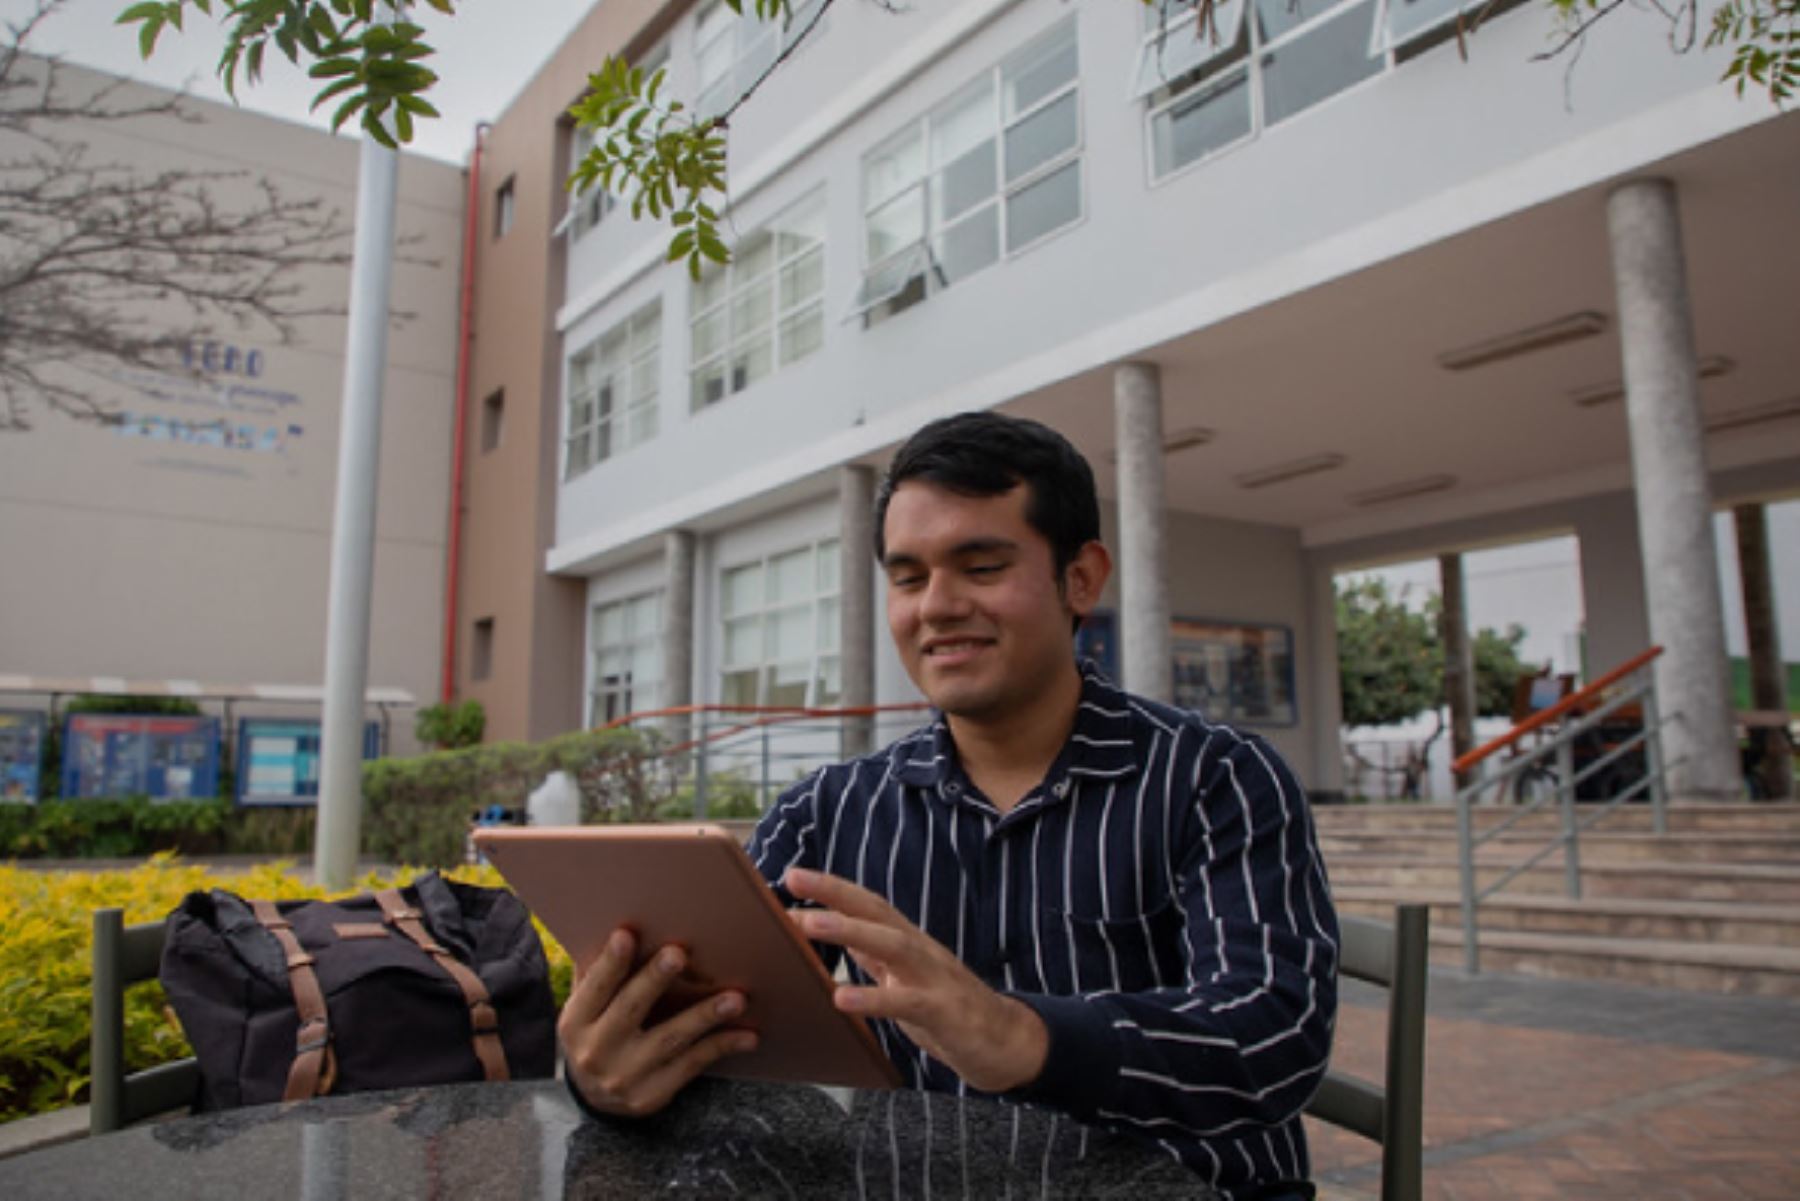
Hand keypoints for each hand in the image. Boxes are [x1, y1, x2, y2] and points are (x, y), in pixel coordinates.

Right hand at [557, 927, 758, 1117]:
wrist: (597, 1098)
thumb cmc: (599, 1032)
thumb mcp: (588, 1009)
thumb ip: (600, 975)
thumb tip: (628, 928)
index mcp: (576, 1022)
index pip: (594, 987)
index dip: (610, 962)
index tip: (626, 933)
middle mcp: (595, 1051)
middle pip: (630, 1009)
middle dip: (655, 979)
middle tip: (680, 953)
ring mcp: (625, 1076)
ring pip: (670, 1039)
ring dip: (705, 1016)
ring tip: (736, 998)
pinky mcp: (652, 1094)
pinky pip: (693, 1064)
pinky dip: (722, 1046)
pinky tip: (748, 1034)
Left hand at [784, 867, 1047, 1092]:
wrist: (1005, 1042)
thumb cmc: (948, 1010)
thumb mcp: (903, 979)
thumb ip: (872, 957)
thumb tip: (835, 933)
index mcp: (908, 942)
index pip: (868, 905)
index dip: (833, 888)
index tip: (794, 875)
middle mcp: (921, 950)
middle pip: (877, 912)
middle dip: (835, 892)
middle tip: (794, 879)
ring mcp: (935, 978)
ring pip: (892, 944)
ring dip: (849, 930)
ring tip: (810, 924)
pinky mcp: (944, 1011)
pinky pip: (906, 1002)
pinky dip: (874, 998)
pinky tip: (842, 999)